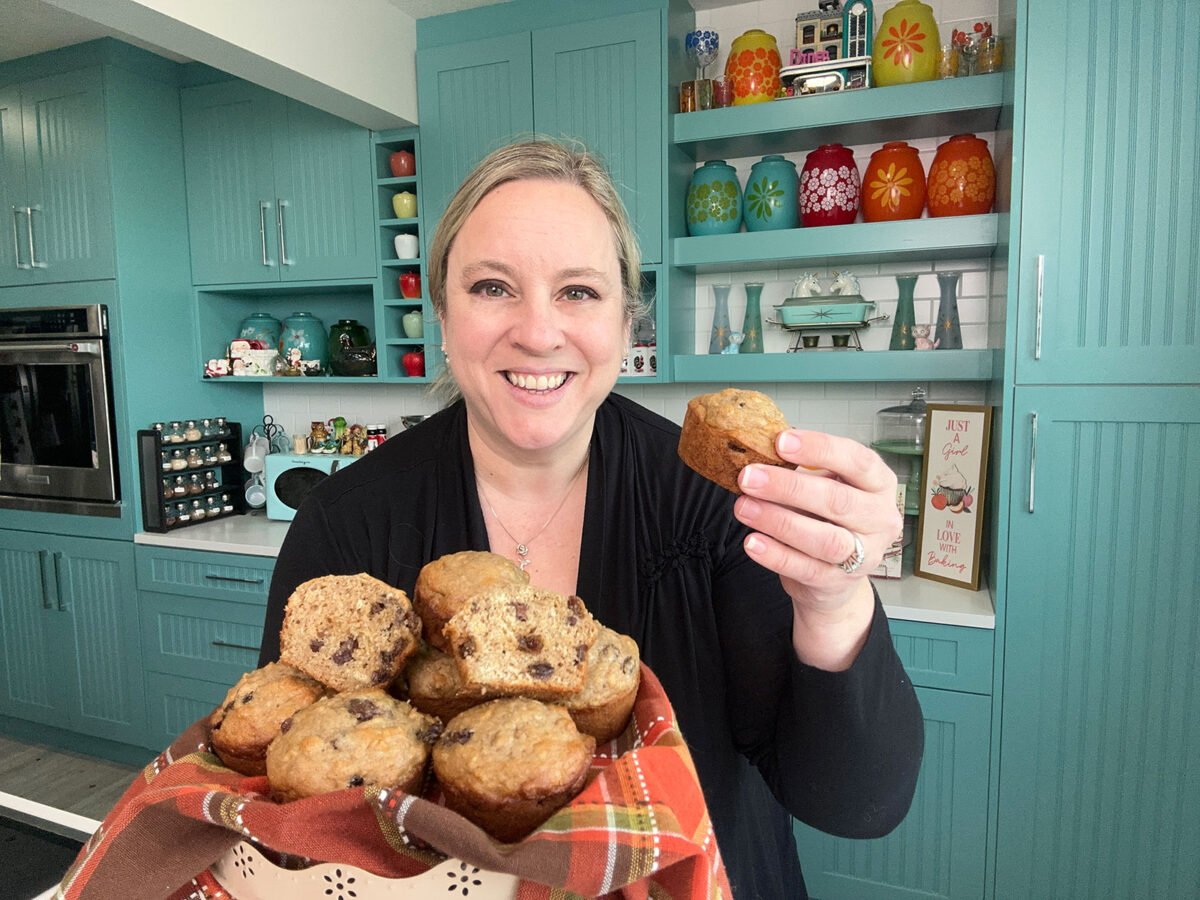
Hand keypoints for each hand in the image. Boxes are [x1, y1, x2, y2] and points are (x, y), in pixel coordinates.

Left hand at [733, 430, 901, 667]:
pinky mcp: (838, 582)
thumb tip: (759, 452)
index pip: (858, 461)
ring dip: (778, 521)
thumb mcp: (826, 486)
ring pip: (824, 539)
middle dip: (788, 487)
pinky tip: (752, 541)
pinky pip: (806, 569)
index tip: (780, 441)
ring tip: (743, 507)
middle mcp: (880, 519)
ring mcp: (864, 555)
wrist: (836, 576)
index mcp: (880, 485)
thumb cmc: (828, 518)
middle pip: (837, 501)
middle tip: (748, 477)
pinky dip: (776, 555)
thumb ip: (802, 471)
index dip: (819, 449)